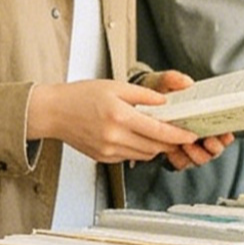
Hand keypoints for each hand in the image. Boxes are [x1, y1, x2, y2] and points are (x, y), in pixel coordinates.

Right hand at [28, 79, 211, 164]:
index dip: (178, 135)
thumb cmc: (80, 96)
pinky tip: (137, 137)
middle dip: (171, 142)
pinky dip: (139, 149)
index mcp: (119, 116)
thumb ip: (143, 96)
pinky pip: (130, 157)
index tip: (190, 135)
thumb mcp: (114, 86)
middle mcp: (114, 137)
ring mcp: (108, 150)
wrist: (53, 112)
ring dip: (156, 147)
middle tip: (180, 134)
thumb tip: (164, 103)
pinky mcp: (103, 158)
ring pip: (144, 155)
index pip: (158, 131)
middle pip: (154, 146)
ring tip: (159, 134)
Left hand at [136, 72, 234, 170]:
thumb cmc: (158, 93)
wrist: (139, 104)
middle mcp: (200, 135)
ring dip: (196, 154)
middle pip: (215, 149)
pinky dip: (179, 159)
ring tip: (187, 144)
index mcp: (205, 118)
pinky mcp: (174, 155)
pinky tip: (173, 150)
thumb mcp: (164, 83)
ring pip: (200, 159)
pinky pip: (181, 163)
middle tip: (207, 140)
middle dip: (214, 148)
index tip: (225, 134)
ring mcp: (188, 147)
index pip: (224, 132)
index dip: (227, 136)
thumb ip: (173, 79)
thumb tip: (186, 82)